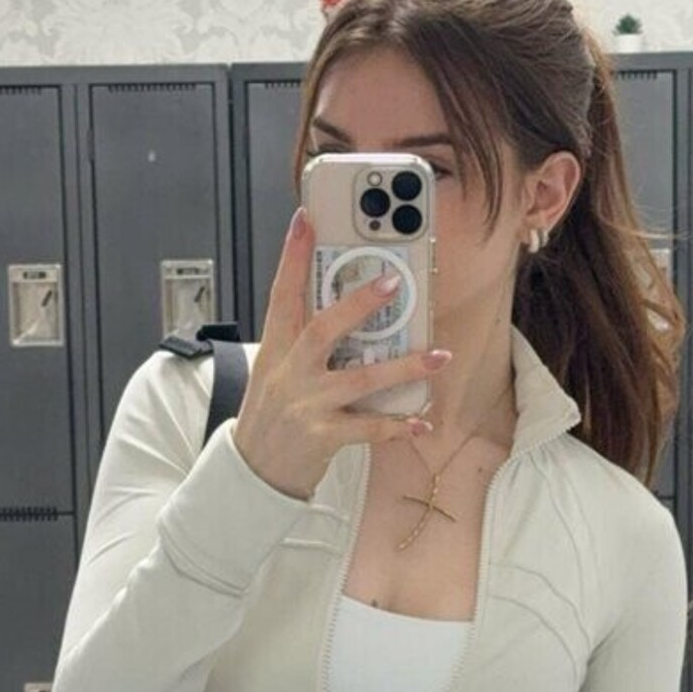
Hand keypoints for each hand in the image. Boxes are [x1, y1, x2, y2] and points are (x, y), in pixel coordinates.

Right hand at [231, 208, 450, 499]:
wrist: (253, 472)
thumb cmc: (271, 416)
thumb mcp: (275, 371)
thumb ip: (304, 343)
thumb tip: (349, 313)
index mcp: (276, 349)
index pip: (282, 294)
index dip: (292, 256)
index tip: (306, 219)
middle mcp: (289, 373)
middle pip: (324, 328)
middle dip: (358, 304)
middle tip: (394, 281)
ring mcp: (305, 405)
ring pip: (360, 380)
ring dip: (404, 368)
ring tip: (439, 356)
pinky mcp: (321, 437)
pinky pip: (368, 429)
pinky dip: (397, 427)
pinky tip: (421, 422)